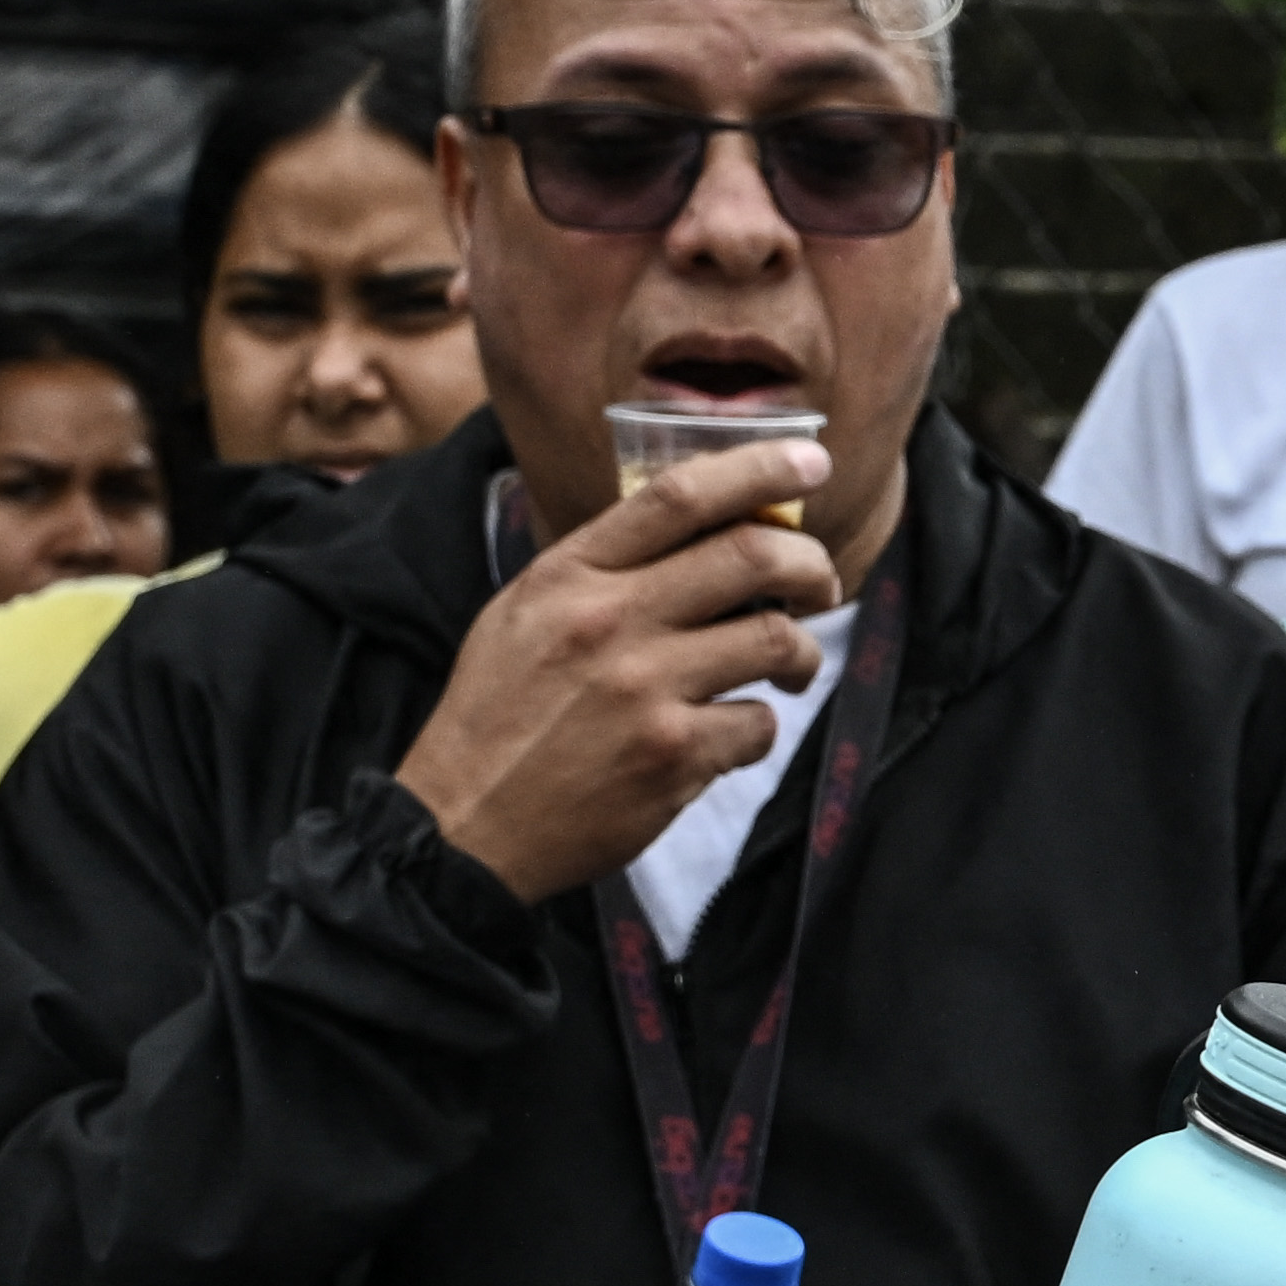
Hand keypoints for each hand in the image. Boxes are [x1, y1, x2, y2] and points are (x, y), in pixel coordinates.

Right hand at [386, 442, 836, 907]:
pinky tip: (729, 732)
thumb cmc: (498, 712)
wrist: (465, 822)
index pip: (679, 495)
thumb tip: (696, 527)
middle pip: (751, 556)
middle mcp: (610, 622)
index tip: (810, 462)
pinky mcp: (673, 759)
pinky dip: (757, 726)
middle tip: (820, 584)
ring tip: (790, 666)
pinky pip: (757, 724)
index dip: (758, 469)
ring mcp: (645, 692)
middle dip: (810, 564)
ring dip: (800, 652)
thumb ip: (601, 567)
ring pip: (773, 639)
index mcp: (570, 574)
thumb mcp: (524, 611)